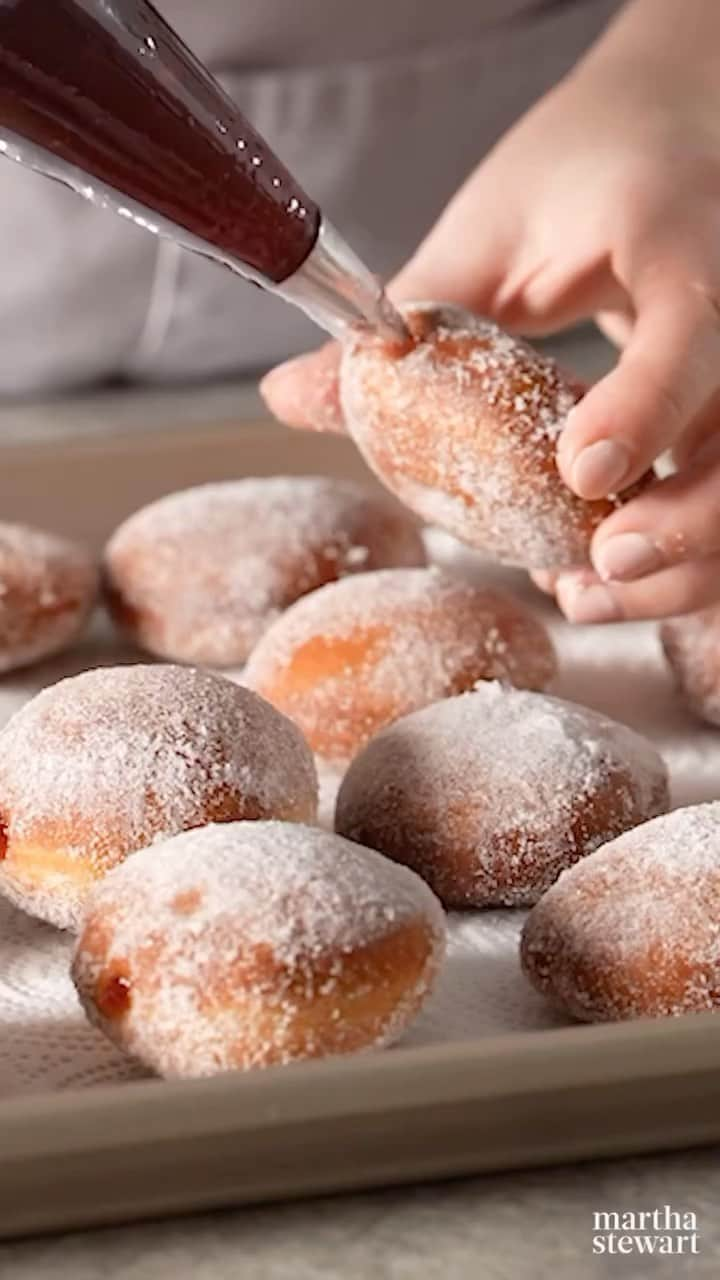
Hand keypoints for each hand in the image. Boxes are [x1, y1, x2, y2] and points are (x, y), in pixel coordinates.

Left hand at [262, 0, 719, 621]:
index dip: (647, 405)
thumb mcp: (492, 234)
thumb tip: (288, 395)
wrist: (666, 139)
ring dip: (684, 565)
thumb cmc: (578, 176)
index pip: (696, 323)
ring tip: (585, 589)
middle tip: (593, 566)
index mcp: (680, 235)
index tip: (582, 472)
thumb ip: (414, 320)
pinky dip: (688, 559)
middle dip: (687, 525)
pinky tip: (613, 572)